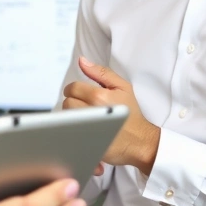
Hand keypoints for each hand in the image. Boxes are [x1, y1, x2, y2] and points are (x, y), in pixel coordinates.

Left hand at [62, 57, 159, 174]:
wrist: (140, 141)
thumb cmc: (131, 114)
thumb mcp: (123, 87)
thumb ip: (101, 72)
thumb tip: (82, 61)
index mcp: (99, 97)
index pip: (72, 88)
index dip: (75, 89)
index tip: (81, 94)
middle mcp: (91, 113)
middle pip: (67, 103)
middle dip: (73, 102)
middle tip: (84, 106)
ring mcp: (87, 130)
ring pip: (66, 118)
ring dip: (71, 116)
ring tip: (85, 118)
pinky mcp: (85, 144)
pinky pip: (68, 133)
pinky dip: (72, 130)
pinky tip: (83, 130)